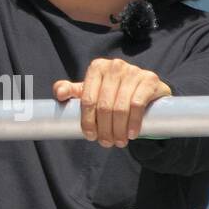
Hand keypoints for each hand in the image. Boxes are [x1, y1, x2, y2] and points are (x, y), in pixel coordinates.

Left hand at [53, 58, 172, 147]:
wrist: (147, 90)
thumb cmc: (113, 91)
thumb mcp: (92, 90)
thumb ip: (71, 91)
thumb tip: (58, 94)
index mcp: (97, 67)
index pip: (88, 99)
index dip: (87, 121)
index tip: (90, 136)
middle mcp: (114, 66)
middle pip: (104, 105)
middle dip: (104, 129)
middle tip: (106, 143)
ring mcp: (133, 71)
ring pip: (120, 107)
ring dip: (118, 129)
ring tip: (119, 142)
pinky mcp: (149, 80)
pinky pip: (138, 104)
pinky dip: (133, 122)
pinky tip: (132, 134)